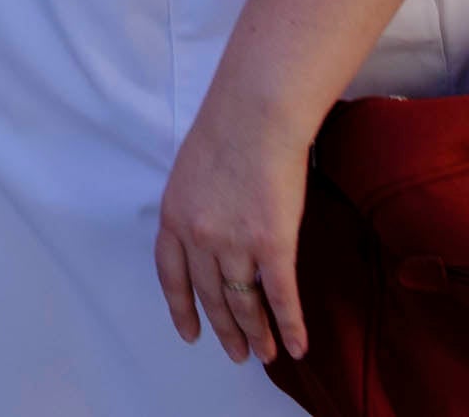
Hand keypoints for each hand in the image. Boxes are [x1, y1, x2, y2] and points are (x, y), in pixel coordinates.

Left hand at [153, 86, 312, 368]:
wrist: (256, 114)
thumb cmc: (227, 128)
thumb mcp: (191, 170)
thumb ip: (195, 206)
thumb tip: (210, 230)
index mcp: (173, 217)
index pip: (171, 277)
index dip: (180, 309)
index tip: (189, 334)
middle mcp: (198, 237)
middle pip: (210, 296)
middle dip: (224, 330)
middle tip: (237, 353)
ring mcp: (234, 243)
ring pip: (244, 303)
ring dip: (257, 334)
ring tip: (265, 354)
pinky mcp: (272, 244)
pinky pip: (280, 297)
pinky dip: (290, 325)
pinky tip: (297, 346)